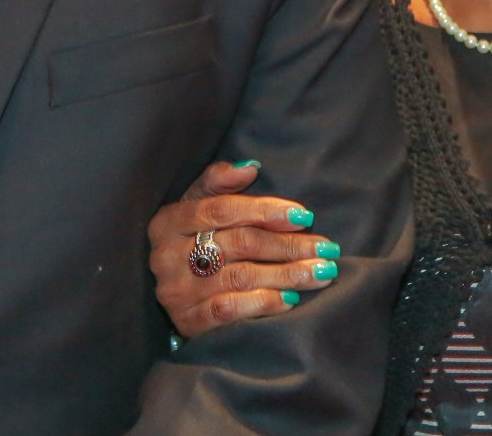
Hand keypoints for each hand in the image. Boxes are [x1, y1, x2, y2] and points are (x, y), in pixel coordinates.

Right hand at [147, 160, 341, 338]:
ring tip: (321, 271)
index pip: (221, 209)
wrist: (179, 301)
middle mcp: (166, 256)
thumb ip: (219, 183)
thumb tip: (250, 168)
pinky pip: (231, 310)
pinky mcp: (188, 322)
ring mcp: (176, 292)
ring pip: (241, 277)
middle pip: (238, 243)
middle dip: (288, 245)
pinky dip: (265, 303)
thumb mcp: (200, 208)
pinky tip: (291, 299)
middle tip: (325, 248)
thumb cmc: (196, 244)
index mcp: (168, 221)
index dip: (265, 210)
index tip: (304, 216)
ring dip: (288, 274)